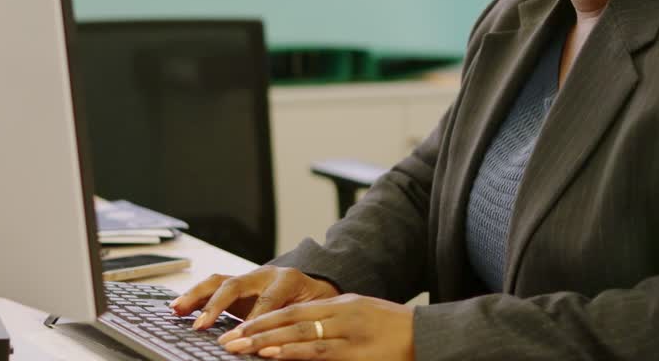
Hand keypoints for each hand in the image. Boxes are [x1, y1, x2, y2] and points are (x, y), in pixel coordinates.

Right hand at [170, 266, 339, 329]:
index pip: (268, 300)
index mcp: (289, 279)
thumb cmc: (317, 305)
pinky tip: (178, 307)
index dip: (254, 321)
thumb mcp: (315, 314)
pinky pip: (213, 286)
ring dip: (197, 296)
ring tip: (178, 310)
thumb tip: (285, 346)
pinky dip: (195, 296)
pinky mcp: (239, 286)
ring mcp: (251, 278)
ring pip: (220, 281)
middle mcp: (266, 275)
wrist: (318, 290)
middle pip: (237, 285)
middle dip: (217, 306)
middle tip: (202, 326)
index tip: (242, 339)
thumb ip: (299, 326)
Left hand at [216, 293, 413, 359]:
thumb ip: (334, 324)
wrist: (431, 336)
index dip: (265, 318)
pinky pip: (320, 351)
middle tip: (226, 339)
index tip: (238, 327)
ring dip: (266, 341)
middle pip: (291, 318)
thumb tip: (299, 336)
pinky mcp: (357, 353)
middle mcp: (343, 313)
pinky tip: (274, 354)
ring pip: (300, 333)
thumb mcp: (364, 319)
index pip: (295, 308)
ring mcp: (350, 332)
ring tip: (239, 347)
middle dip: (256, 329)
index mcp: (343, 303)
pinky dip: (294, 352)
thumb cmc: (399, 332)